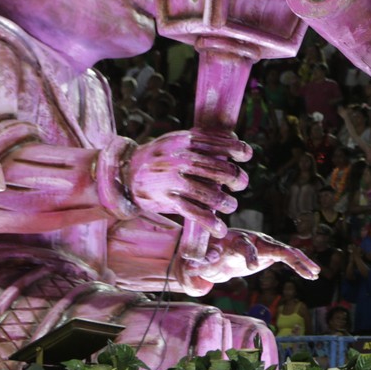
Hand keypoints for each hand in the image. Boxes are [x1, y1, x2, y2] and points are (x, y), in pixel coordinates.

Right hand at [127, 131, 251, 237]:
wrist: (125, 174)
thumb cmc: (160, 157)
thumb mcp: (176, 140)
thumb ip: (202, 141)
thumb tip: (235, 143)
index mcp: (185, 140)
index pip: (219, 143)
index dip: (237, 149)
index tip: (246, 156)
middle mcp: (181, 159)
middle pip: (220, 169)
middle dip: (236, 178)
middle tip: (240, 184)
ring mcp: (174, 180)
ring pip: (211, 194)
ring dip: (227, 203)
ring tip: (230, 205)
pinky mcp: (168, 199)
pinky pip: (195, 213)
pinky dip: (211, 223)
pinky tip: (220, 229)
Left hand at [188, 230, 318, 284]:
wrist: (216, 253)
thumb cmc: (207, 255)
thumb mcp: (202, 260)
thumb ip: (201, 262)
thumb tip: (193, 265)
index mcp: (237, 240)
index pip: (245, 246)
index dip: (249, 255)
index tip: (252, 266)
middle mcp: (255, 240)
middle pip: (274, 245)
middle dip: (287, 255)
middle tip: (297, 263)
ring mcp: (266, 245)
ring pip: (287, 252)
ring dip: (301, 261)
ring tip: (314, 273)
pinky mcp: (272, 253)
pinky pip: (290, 258)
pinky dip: (302, 265)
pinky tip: (313, 274)